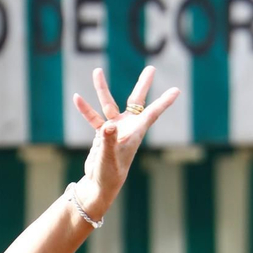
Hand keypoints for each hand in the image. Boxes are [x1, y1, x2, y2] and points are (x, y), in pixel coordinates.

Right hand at [71, 66, 180, 217]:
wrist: (100, 184)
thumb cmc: (109, 173)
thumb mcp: (109, 157)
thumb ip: (109, 140)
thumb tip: (108, 127)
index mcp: (135, 132)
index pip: (153, 113)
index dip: (164, 101)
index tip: (176, 90)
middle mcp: (127, 127)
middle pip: (137, 101)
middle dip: (143, 85)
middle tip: (151, 68)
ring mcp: (114, 129)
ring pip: (109, 104)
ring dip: (102, 89)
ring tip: (97, 70)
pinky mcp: (102, 134)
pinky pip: (94, 118)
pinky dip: (86, 109)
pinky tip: (76, 98)